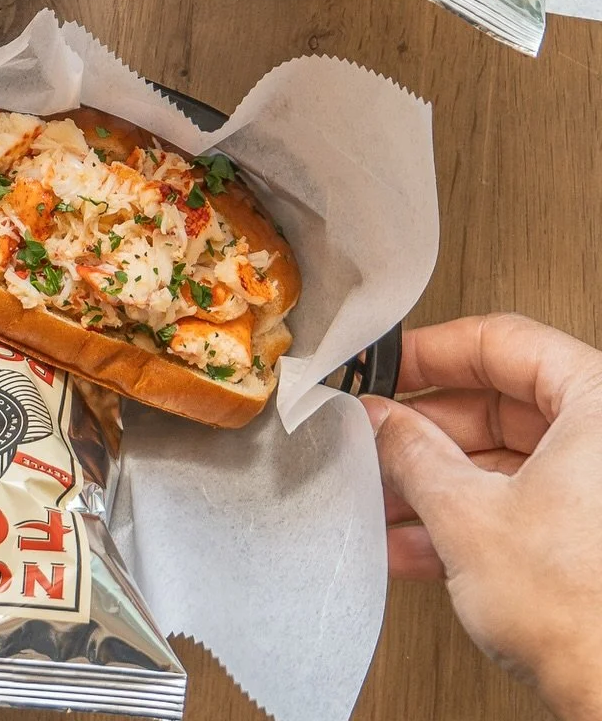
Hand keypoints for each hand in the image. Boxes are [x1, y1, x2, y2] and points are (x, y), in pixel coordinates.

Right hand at [362, 314, 601, 720]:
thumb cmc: (586, 614)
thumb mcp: (468, 516)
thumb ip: (411, 453)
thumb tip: (380, 421)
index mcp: (597, 403)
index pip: (503, 342)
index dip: (433, 352)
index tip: (389, 365)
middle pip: (501, 406)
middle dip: (427, 434)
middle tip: (377, 441)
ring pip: (506, 463)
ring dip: (438, 485)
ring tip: (385, 501)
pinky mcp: (595, 543)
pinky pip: (522, 507)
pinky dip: (469, 521)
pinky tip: (415, 544)